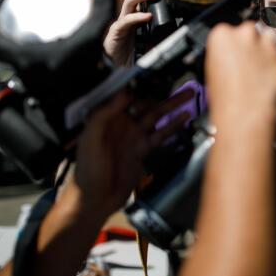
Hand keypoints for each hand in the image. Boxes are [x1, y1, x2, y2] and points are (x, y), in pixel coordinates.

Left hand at [68, 88, 192, 219]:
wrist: (96, 200)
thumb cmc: (87, 172)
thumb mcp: (91, 140)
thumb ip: (104, 115)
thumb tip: (123, 93)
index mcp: (107, 119)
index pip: (126, 96)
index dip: (140, 85)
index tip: (156, 74)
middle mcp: (121, 124)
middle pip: (145, 104)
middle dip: (162, 94)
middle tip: (179, 84)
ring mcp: (133, 137)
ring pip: (156, 117)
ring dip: (171, 106)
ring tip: (187, 96)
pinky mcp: (142, 150)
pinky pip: (160, 134)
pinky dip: (172, 126)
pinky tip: (184, 118)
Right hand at [103, 0, 157, 65]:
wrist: (121, 67)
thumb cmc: (136, 52)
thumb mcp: (152, 39)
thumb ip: (161, 31)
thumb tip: (180, 26)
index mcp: (136, 15)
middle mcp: (128, 15)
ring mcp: (122, 22)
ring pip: (129, 2)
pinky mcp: (117, 31)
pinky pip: (126, 20)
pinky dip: (137, 17)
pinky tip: (147, 16)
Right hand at [204, 22, 275, 132]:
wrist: (245, 115)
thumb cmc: (226, 98)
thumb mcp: (214, 69)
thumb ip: (226, 53)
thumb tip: (233, 55)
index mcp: (222, 35)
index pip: (229, 31)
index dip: (234, 45)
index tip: (235, 55)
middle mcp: (245, 34)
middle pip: (250, 30)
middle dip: (251, 44)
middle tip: (248, 64)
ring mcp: (266, 45)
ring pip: (269, 39)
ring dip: (266, 50)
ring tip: (259, 72)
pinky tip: (269, 80)